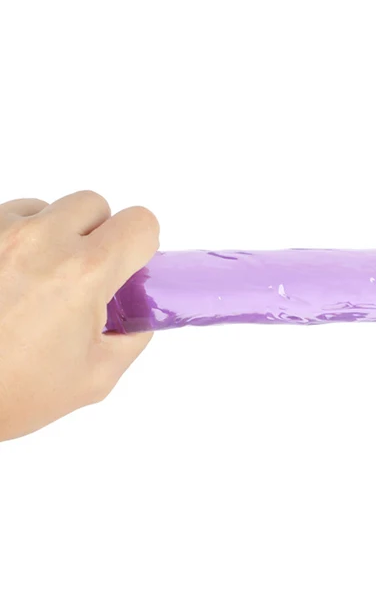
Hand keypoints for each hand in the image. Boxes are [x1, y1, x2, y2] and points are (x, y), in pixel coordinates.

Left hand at [0, 192, 158, 440]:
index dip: (141, 246)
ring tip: (36, 281)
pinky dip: (14, 240)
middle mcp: (40, 242)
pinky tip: (7, 278)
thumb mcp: (96, 375)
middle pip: (93, 204)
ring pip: (46, 208)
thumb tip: (134, 311)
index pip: (140, 223)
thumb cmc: (13, 392)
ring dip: (53, 236)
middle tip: (84, 278)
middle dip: (98, 235)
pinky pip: (5, 218)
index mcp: (83, 273)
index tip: (128, 268)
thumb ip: (130, 335)